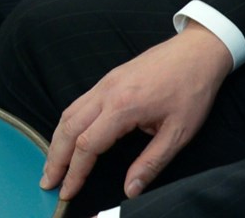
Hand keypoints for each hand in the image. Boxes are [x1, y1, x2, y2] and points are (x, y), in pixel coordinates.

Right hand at [42, 22, 231, 204]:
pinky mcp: (109, 78)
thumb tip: (130, 190)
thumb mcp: (178, 133)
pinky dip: (67, 123)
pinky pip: (79, 102)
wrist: (198, 52)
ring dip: (57, 140)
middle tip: (47, 183)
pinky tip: (68, 137)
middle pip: (69, 129)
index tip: (67, 192)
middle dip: (56, 158)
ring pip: (70, 113)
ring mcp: (105, 82)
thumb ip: (151, 163)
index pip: (88, 146)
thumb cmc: (192, 90)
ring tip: (52, 165)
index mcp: (123, 107)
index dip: (75, 172)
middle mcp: (107, 92)